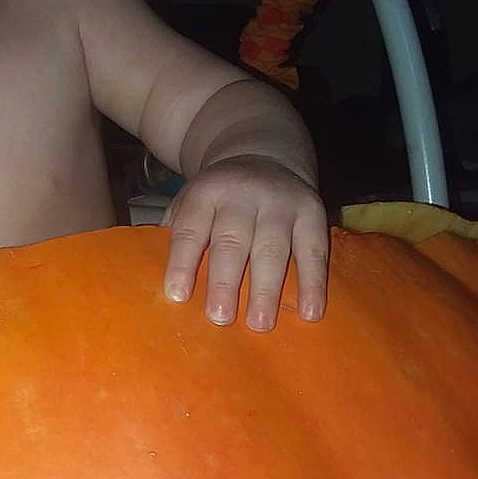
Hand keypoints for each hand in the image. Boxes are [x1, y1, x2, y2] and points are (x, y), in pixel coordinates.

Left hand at [160, 155, 327, 330]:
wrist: (264, 155)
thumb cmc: (218, 199)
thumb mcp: (191, 202)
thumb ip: (179, 235)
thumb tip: (164, 287)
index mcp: (205, 194)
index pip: (190, 228)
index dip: (182, 261)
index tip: (177, 296)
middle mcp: (242, 195)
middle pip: (232, 239)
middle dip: (225, 280)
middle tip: (220, 318)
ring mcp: (280, 202)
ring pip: (273, 247)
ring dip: (266, 288)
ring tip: (260, 324)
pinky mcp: (312, 211)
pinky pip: (314, 249)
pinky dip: (313, 282)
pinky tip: (310, 313)